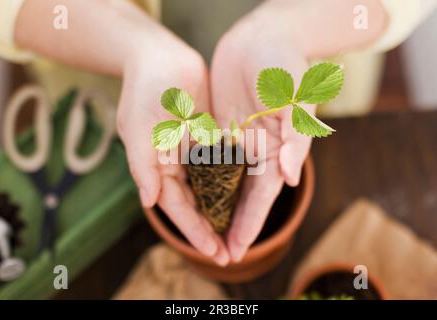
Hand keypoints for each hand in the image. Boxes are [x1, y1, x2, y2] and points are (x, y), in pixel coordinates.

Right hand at [117, 27, 229, 265]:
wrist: (160, 56)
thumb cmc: (146, 89)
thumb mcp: (139, 125)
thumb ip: (142, 164)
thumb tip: (148, 201)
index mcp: (155, 166)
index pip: (175, 206)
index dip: (192, 230)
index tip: (212, 251)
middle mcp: (173, 164)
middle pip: (193, 205)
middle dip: (208, 230)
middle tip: (228, 254)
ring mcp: (191, 152)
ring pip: (208, 190)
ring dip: (222, 212)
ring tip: (238, 235)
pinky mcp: (207, 138)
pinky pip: (220, 166)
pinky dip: (230, 185)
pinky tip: (245, 199)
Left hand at [211, 2, 313, 261]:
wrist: (262, 36)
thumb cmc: (284, 64)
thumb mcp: (293, 98)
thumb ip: (295, 138)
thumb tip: (289, 177)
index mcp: (278, 149)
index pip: (263, 195)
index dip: (251, 223)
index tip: (238, 249)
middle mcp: (258, 150)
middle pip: (242, 196)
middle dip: (231, 225)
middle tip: (218, 255)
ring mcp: (238, 140)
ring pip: (224, 182)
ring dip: (214, 208)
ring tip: (201, 233)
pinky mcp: (220, 127)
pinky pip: (208, 158)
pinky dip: (200, 178)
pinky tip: (188, 195)